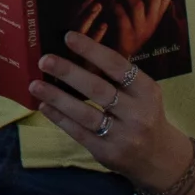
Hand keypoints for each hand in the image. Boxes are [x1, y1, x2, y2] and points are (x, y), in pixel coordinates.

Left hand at [30, 28, 188, 188]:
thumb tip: (76, 53)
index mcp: (146, 91)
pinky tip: (44, 106)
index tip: (68, 37)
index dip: (92, 50)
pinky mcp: (107, 152)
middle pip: (98, 89)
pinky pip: (79, 133)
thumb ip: (118, 78)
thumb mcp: (142, 94)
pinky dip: (60, 118)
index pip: (117, 66)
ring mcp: (122, 135)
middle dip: (69, 73)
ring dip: (57, 98)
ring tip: (35, 85)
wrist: (158, 157)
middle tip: (45, 60)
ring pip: (85, 114)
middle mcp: (136, 113)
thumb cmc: (143, 115)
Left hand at [102, 0, 172, 57]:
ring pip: (137, 4)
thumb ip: (143, 5)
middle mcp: (151, 24)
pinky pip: (122, 15)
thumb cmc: (125, 33)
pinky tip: (109, 2)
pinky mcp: (126, 36)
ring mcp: (139, 30)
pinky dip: (114, 5)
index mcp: (155, 18)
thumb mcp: (140, 20)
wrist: (117, 60)